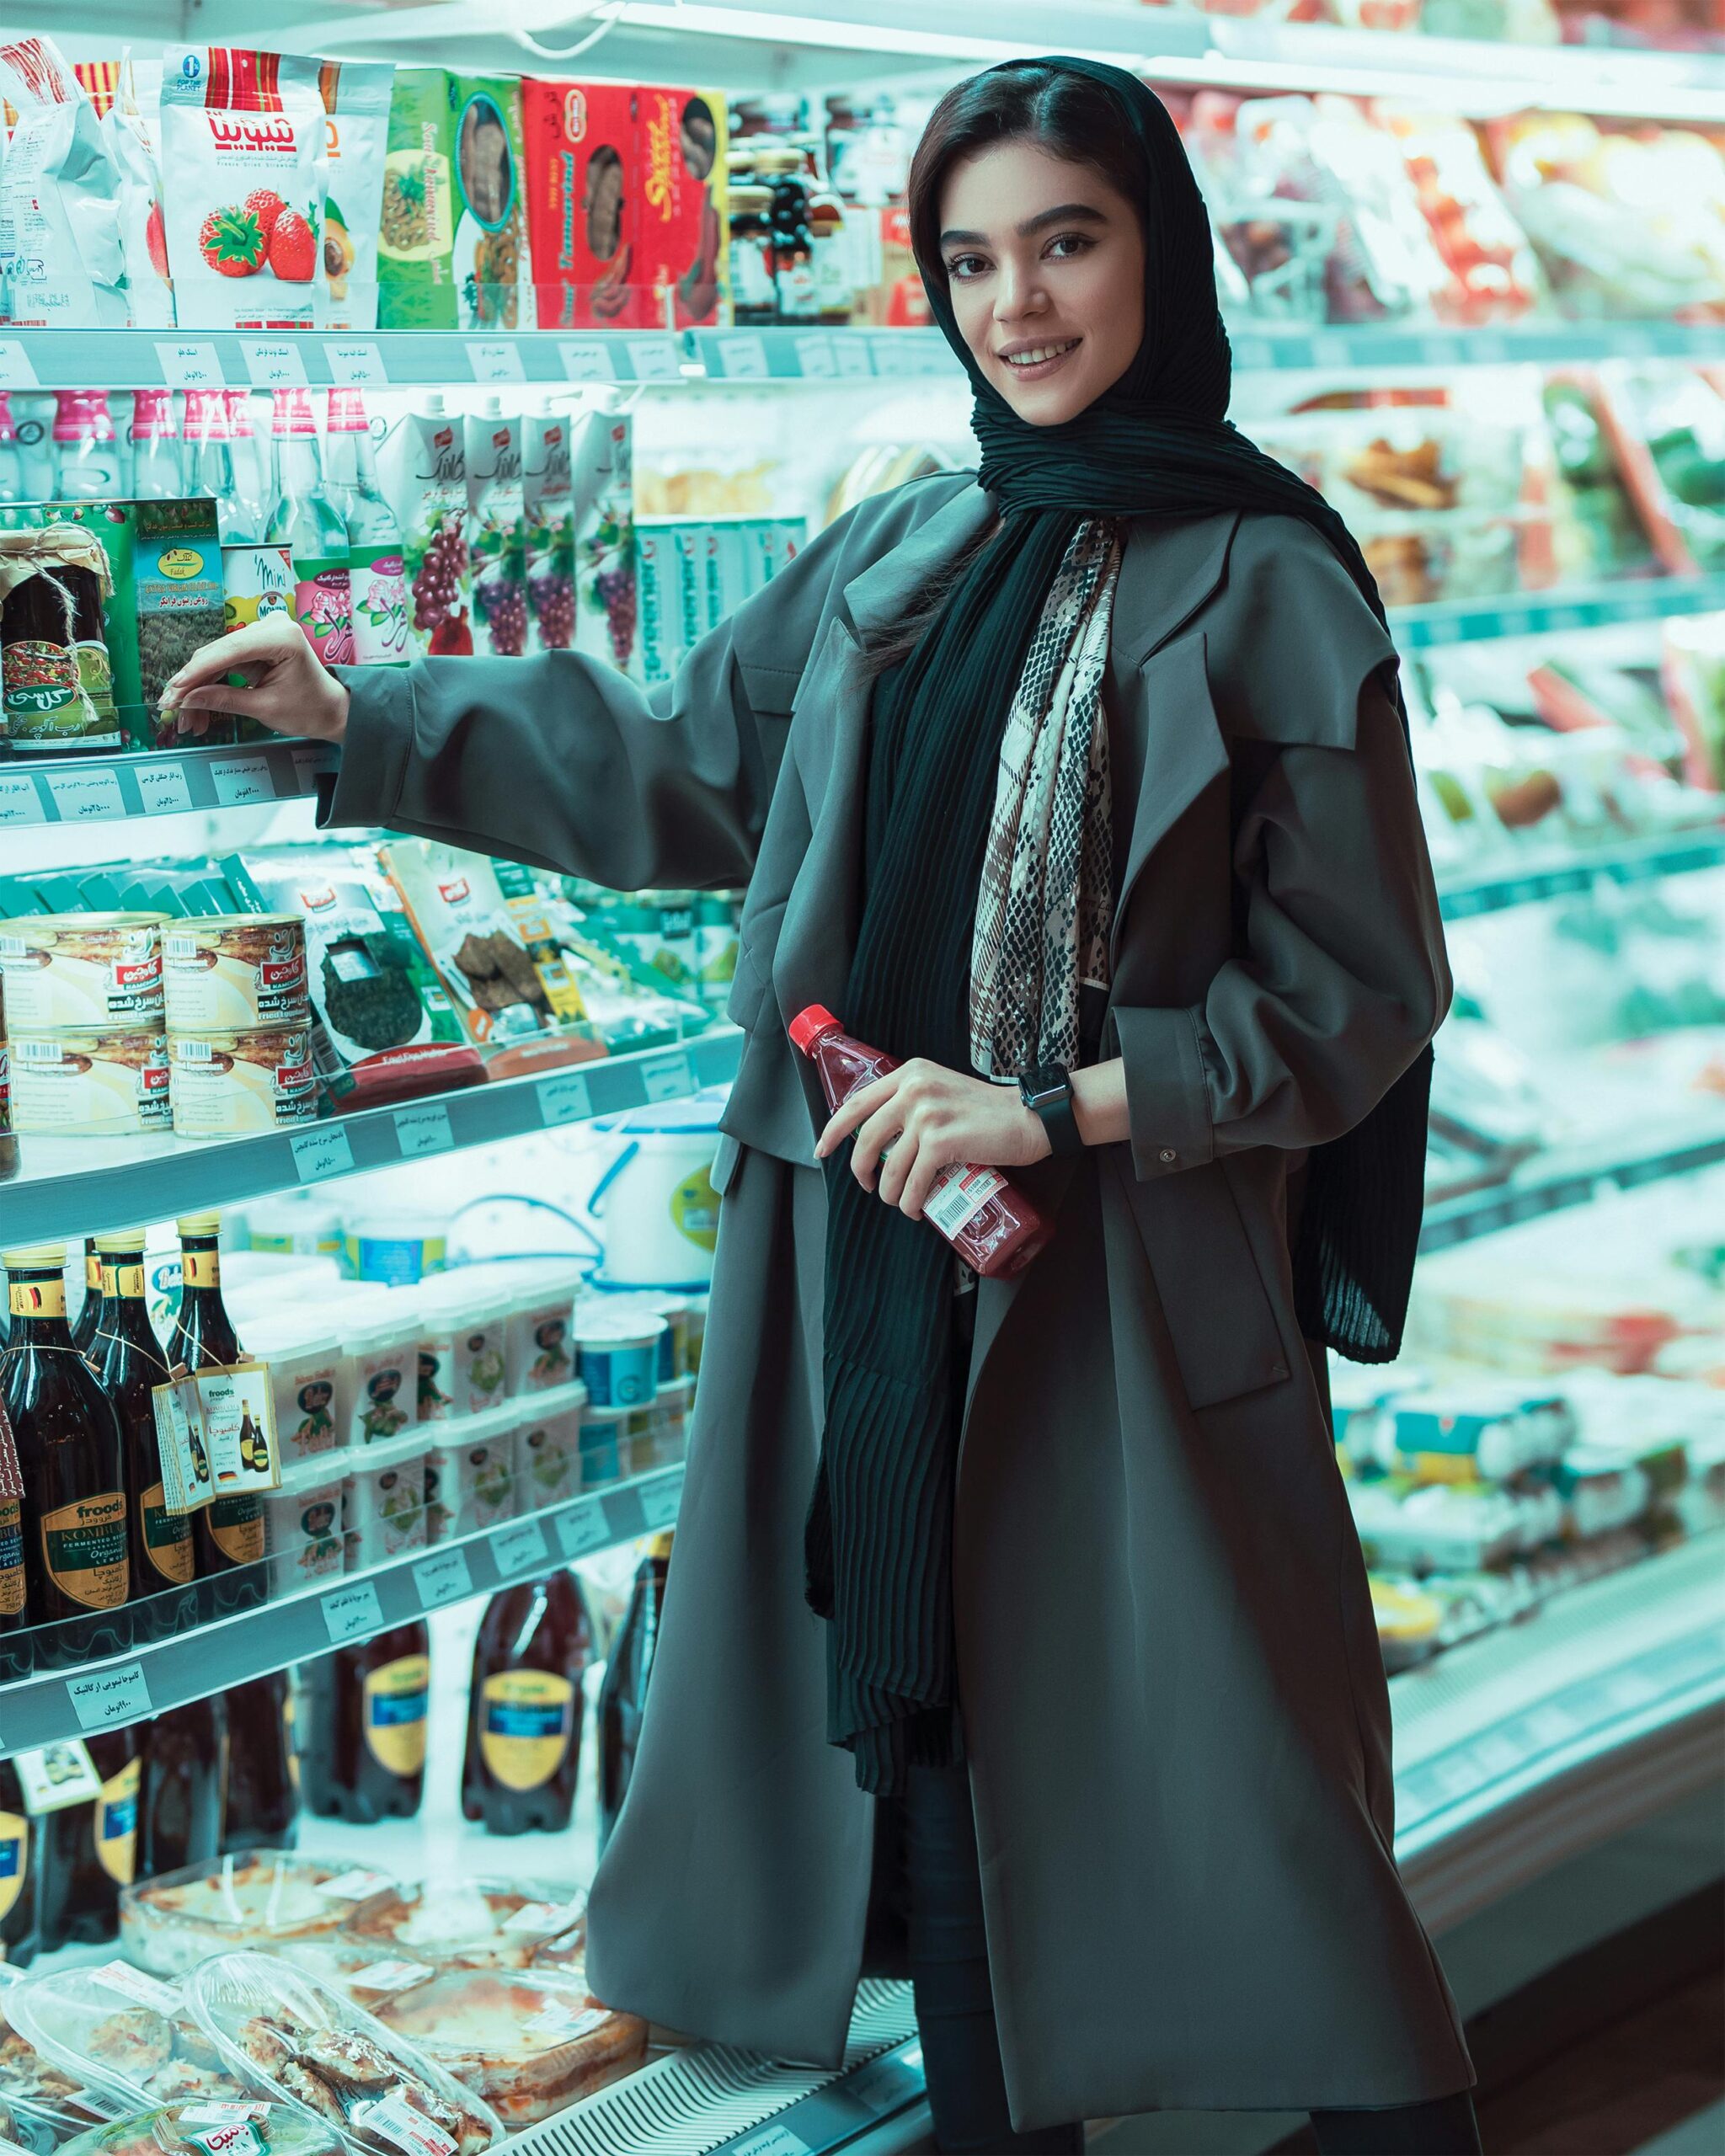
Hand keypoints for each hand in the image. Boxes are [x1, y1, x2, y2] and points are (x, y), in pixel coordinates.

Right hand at [160, 613, 350, 743]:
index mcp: (282, 637)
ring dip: (198, 685)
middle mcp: (271, 626)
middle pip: (218, 652)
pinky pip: (225, 660)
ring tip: (182, 713)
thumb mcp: (265, 708)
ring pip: (217, 657)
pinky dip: (210, 681)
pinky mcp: (255, 642)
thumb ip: (224, 700)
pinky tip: (194, 701)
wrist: (330, 710)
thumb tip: (187, 699)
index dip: (197, 672)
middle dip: (193, 682)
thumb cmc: (309, 709)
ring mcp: (263, 631)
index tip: (174, 690)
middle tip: (170, 706)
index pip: (229, 651)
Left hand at [814, 1058, 1050, 1220]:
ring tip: (901, 1202)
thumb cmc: (988, 1111)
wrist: (1028, 1117)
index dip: (834, 1130)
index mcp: (910, 1074)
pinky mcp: (940, 1142)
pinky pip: (913, 1182)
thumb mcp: (942, 1089)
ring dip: (891, 1193)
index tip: (822, 1150)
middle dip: (861, 1170)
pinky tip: (916, 1208)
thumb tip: (881, 1136)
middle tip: (869, 1185)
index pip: (856, 1102)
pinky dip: (911, 1202)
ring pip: (889, 1167)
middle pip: (865, 1138)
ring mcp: (925, 1115)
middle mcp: (913, 1089)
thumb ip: (912, 1101)